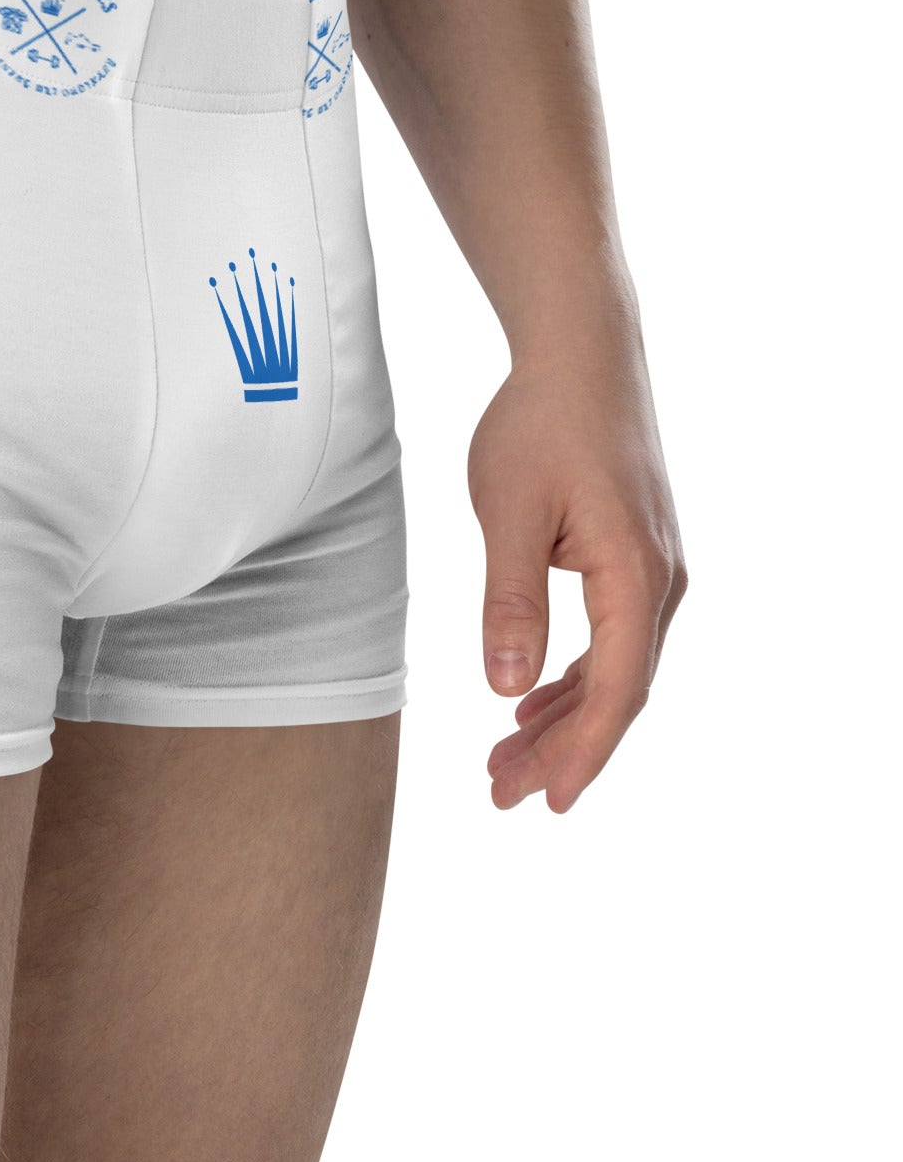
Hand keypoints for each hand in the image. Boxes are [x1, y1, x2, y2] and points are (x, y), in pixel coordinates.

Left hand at [467, 335, 685, 810]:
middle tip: (501, 796)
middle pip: (617, 692)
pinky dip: (571, 679)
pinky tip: (529, 705)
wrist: (580, 358)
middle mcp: (659, 582)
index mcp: (635, 578)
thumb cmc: (540, 425)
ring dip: (562, 720)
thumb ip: (510, 601)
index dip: (582, 754)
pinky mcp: (632, 558)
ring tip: (503, 764)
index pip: (616, 690)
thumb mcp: (509, 513)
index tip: (548, 802)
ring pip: (613, 670)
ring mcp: (651, 571)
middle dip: (561, 752)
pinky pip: (611, 640)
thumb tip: (505, 688)